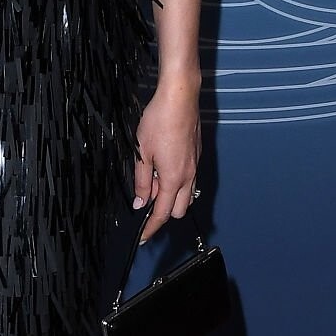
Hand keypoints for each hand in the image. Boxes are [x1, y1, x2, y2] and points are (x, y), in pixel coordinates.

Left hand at [132, 71, 200, 239]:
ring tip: (152, 181)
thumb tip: (140, 202)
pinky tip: (162, 167)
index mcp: (173, 178)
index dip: (151, 228)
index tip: (143, 237)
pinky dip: (176, 182)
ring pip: (185, 195)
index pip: (162, 213)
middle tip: (145, 201)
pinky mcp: (196, 156)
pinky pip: (188, 179)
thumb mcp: (142, 153)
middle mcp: (187, 176)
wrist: (180, 98)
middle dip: (163, 213)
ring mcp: (194, 166)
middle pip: (178, 210)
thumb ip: (141, 180)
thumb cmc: (159, 121)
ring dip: (170, 196)